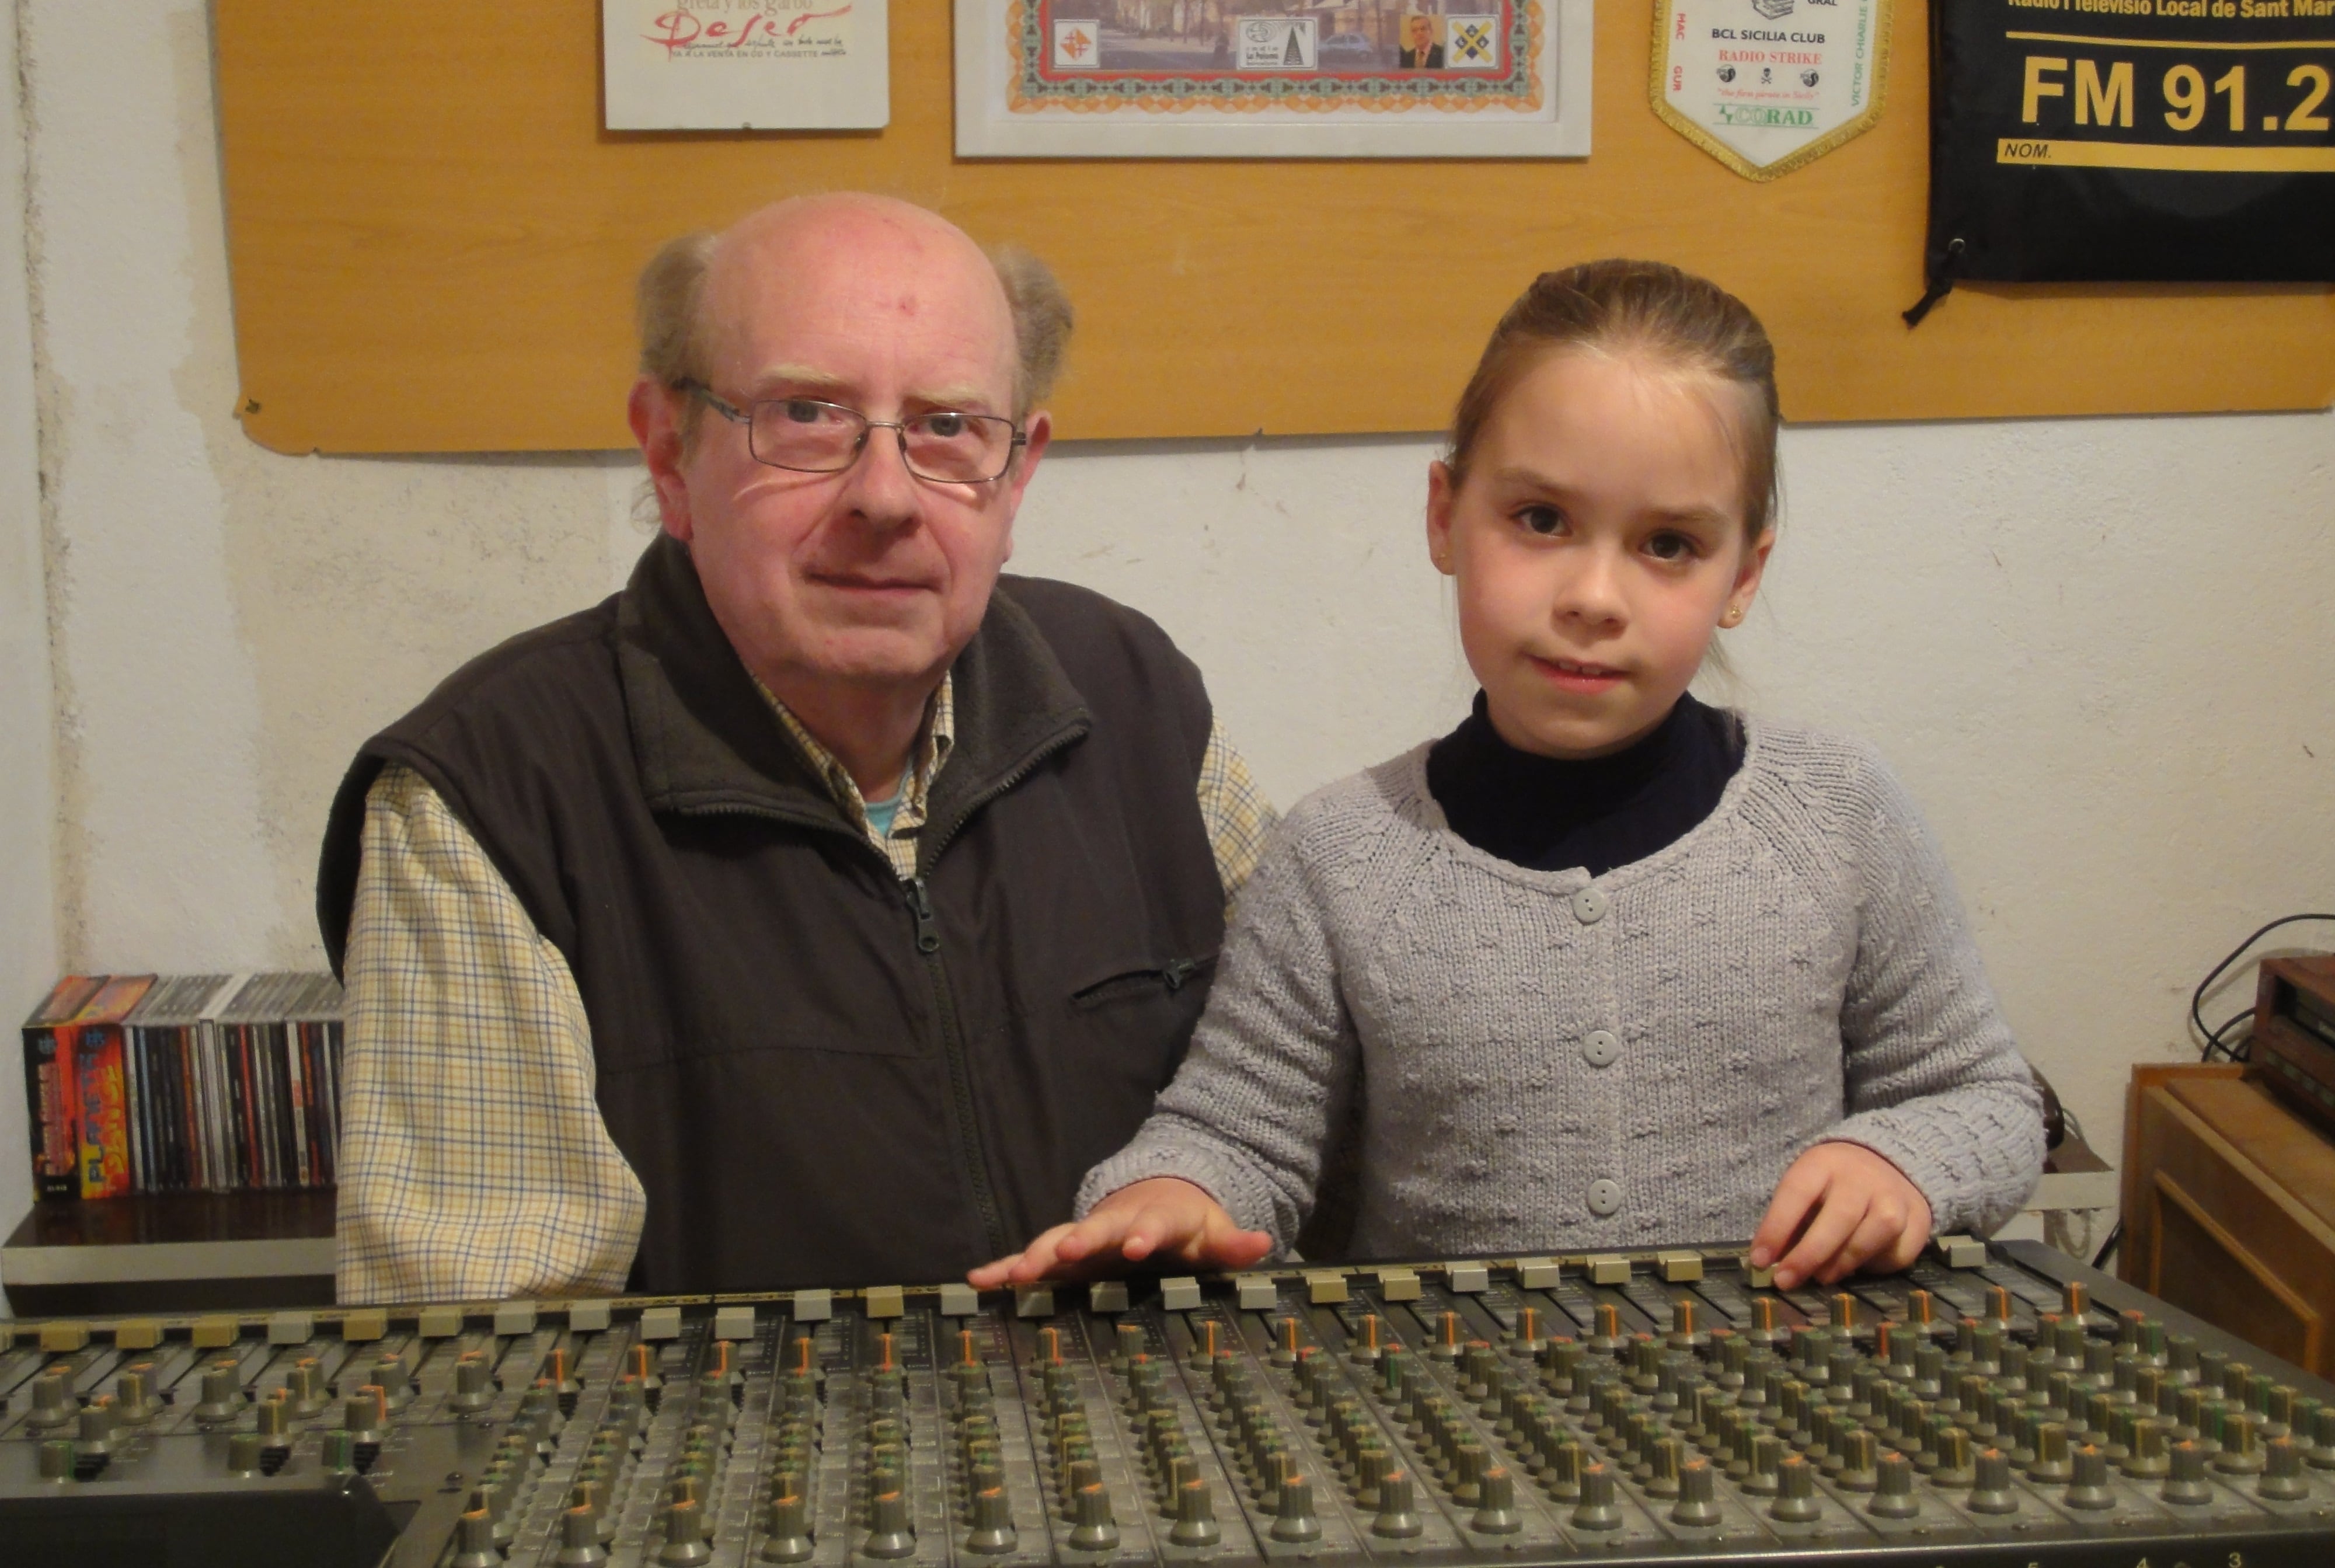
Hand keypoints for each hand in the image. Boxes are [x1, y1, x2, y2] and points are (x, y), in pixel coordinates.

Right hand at [967, 1178, 1271, 1288]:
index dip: (1143, 1233)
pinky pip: (1033, 1259)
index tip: (1134, 1245)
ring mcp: (1086, 1236)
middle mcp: (1113, 1223)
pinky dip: (1006, 1269)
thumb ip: (1234, 1245)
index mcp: (1155, 1219)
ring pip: (1057, 1242)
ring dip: (1036, 1257)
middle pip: (1095, 1230)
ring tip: (1013, 1274)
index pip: (1152, 1224)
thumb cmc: (1188, 1227)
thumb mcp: (1215, 1236)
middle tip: (1061, 1257)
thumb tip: (1261, 1242)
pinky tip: (977, 1281)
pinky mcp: (1065, 1252)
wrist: (1158, 1199)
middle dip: (1078, 1242)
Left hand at [1749, 1142, 1932, 1291]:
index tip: (1759, 1260)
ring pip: (1872, 1234)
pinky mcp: (1918, 1219)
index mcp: (1823, 1163)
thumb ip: (1790, 1224)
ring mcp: (1893, 1197)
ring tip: (1822, 1277)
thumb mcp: (1807, 1190)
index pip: (1797, 1192)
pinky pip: (1896, 1251)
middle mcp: (1861, 1177)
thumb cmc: (1834, 1186)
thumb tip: (1768, 1263)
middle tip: (1786, 1281)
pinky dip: (1874, 1265)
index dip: (1776, 1228)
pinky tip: (1858, 1267)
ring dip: (1842, 1262)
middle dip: (1809, 1254)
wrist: (1890, 1165)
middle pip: (1838, 1217)